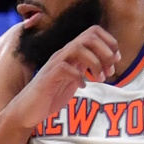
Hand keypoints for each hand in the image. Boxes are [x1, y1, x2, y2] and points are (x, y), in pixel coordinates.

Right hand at [0, 26, 120, 134]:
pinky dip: (78, 76)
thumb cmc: (49, 96)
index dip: (109, 42)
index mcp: (70, 53)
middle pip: (89, 36)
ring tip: (100, 78)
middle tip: (110, 70)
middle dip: (105, 51)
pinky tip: (82, 85)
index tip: (116, 59)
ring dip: (95, 62)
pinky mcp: (47, 78)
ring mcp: (54, 65)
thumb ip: (84, 68)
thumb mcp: (72, 79)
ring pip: (78, 48)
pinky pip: (65, 68)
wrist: (27, 111)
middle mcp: (62, 54)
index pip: (92, 32)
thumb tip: (103, 62)